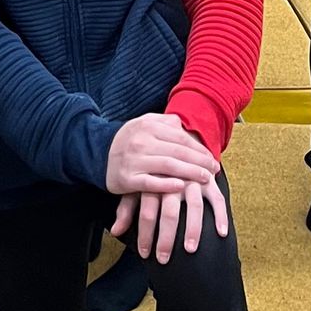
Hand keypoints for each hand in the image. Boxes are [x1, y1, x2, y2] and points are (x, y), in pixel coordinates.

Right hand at [104, 110, 220, 198]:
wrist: (96, 152)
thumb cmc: (127, 140)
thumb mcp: (143, 124)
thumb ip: (164, 122)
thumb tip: (182, 123)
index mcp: (148, 126)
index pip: (180, 137)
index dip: (199, 148)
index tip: (212, 158)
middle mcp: (142, 141)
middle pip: (178, 151)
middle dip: (200, 161)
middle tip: (214, 170)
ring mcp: (134, 160)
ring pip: (168, 166)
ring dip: (190, 173)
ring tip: (206, 179)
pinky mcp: (127, 178)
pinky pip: (150, 182)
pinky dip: (167, 184)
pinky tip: (181, 187)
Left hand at [112, 174, 228, 262]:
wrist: (171, 138)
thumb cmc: (151, 169)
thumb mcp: (137, 184)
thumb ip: (127, 208)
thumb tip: (115, 232)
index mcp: (153, 181)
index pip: (147, 211)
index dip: (145, 234)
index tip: (145, 254)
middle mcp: (173, 179)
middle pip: (169, 211)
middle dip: (166, 237)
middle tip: (164, 259)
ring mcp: (193, 179)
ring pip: (194, 205)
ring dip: (193, 228)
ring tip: (190, 249)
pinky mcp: (209, 179)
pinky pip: (217, 198)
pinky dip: (220, 215)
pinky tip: (221, 233)